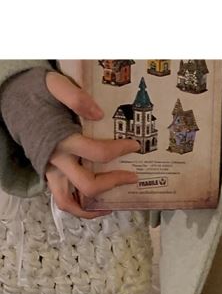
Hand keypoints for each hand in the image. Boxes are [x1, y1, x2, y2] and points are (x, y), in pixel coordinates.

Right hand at [44, 69, 139, 213]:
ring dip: (92, 208)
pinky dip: (78, 206)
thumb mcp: (57, 85)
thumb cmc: (39, 94)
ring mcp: (51, 171)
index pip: (97, 152)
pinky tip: (96, 202)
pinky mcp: (49, 174)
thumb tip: (98, 114)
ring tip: (112, 204)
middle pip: (87, 184)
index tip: (135, 146)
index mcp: (62, 139)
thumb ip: (76, 97)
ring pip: (68, 202)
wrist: (15, 102)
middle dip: (114, 183)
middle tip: (132, 176)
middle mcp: (56, 160)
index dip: (119, 150)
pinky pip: (62, 199)